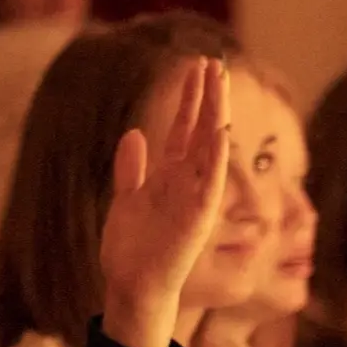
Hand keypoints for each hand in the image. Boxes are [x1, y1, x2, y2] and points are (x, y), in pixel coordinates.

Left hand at [100, 57, 229, 346]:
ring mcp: (196, 197)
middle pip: (202, 129)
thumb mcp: (126, 198)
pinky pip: (212, 182)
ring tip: (220, 83)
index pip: (185, 128)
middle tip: (213, 62)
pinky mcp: (199, 217)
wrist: (132, 284)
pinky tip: (220, 131)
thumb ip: (132, 168)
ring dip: (216, 115)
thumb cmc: (132, 248)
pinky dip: (217, 158)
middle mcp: (188, 181)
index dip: (191, 99)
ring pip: (212, 147)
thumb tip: (135, 133)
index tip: (196, 69)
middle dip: (207, 97)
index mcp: (170, 175)